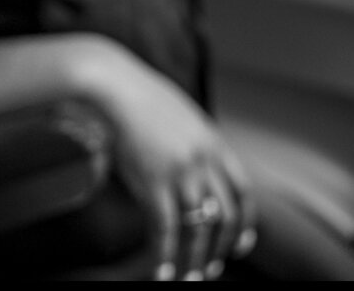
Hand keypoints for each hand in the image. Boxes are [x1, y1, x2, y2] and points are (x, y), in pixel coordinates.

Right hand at [77, 39, 256, 280]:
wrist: (109, 82)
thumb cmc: (133, 90)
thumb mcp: (175, 110)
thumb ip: (187, 136)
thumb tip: (183, 156)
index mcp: (212, 140)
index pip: (242, 190)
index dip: (245, 222)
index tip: (240, 243)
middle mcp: (204, 160)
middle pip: (225, 215)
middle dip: (221, 247)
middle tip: (212, 267)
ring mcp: (180, 172)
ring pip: (198, 228)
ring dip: (195, 258)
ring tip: (189, 277)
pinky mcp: (153, 181)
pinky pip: (165, 228)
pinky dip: (165, 254)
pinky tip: (161, 269)